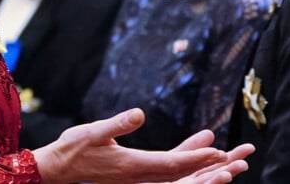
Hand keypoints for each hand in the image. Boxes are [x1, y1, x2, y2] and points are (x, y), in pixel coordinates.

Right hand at [32, 108, 235, 183]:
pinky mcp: (132, 172)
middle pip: (179, 173)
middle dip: (205, 166)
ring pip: (173, 172)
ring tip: (218, 152)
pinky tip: (189, 149)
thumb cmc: (74, 148)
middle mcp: (137, 174)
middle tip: (231, 158)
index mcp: (131, 166)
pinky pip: (163, 168)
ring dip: (196, 163)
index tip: (217, 153)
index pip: (171, 164)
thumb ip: (117, 123)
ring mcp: (135, 176)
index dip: (195, 159)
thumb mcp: (93, 132)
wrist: (58, 167)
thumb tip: (139, 113)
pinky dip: (180, 159)